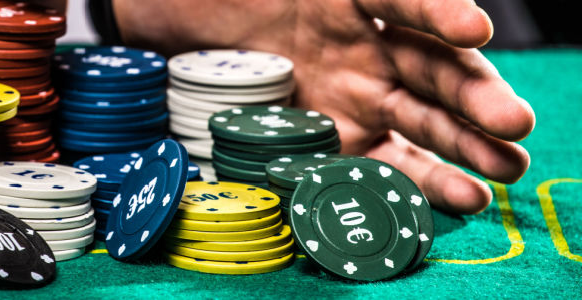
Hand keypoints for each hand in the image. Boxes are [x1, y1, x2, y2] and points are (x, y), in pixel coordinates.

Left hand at [114, 0, 533, 213]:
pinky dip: (417, 182)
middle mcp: (367, 47)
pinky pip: (378, 164)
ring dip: (464, 148)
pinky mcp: (335, 141)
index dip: (441, 13)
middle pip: (431, 71)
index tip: (471, 31)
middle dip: (475, 98)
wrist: (168, 38)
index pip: (407, 2)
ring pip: (420, 123)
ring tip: (504, 171)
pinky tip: (461, 197)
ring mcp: (354, 98)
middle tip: (513, 124)